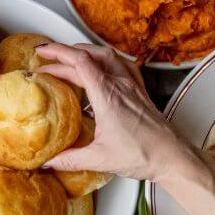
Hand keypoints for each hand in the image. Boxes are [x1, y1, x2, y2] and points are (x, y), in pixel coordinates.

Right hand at [35, 43, 214, 214]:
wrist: (172, 157)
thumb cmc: (143, 155)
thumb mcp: (99, 159)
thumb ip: (70, 159)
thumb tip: (49, 161)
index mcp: (107, 95)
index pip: (79, 62)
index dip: (57, 53)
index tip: (42, 52)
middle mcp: (121, 84)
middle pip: (89, 56)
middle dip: (64, 53)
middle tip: (47, 59)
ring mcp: (132, 85)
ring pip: (107, 55)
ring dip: (86, 52)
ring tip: (70, 58)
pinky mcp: (140, 91)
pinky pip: (123, 64)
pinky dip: (107, 60)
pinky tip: (103, 66)